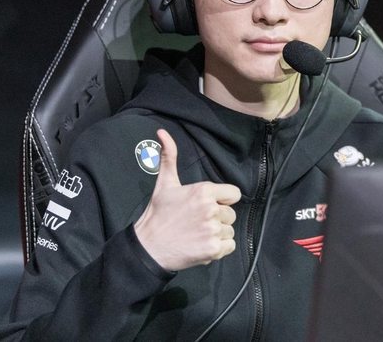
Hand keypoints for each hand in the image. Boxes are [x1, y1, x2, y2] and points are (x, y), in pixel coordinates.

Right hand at [134, 129, 241, 270]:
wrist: (149, 247)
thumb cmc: (158, 214)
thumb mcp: (165, 183)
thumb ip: (169, 156)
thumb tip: (162, 132)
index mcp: (204, 191)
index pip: (234, 194)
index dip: (223, 200)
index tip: (208, 206)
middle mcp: (211, 209)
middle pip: (231, 214)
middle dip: (218, 218)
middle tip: (197, 222)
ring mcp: (213, 230)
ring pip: (230, 230)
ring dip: (218, 234)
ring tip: (198, 234)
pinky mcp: (213, 249)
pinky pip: (229, 246)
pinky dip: (219, 249)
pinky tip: (202, 245)